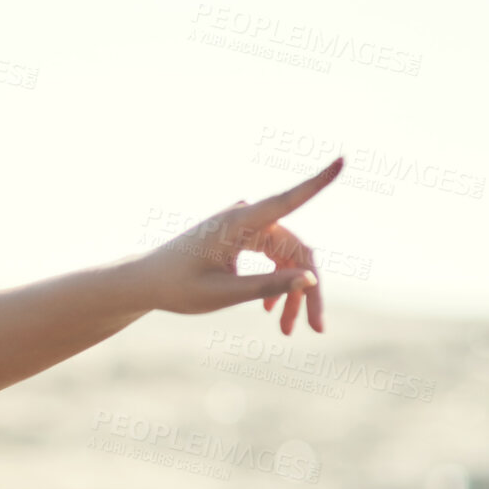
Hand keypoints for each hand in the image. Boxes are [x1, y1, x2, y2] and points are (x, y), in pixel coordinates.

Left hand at [137, 157, 342, 334]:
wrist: (146, 282)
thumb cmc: (177, 287)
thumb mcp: (223, 294)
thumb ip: (267, 286)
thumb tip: (310, 279)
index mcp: (238, 223)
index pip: (287, 200)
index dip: (317, 182)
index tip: (342, 159)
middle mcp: (246, 218)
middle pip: (296, 249)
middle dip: (307, 289)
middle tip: (315, 328)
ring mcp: (245, 226)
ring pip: (287, 257)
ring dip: (291, 292)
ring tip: (288, 329)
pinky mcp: (243, 236)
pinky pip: (273, 256)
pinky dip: (276, 281)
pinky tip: (273, 312)